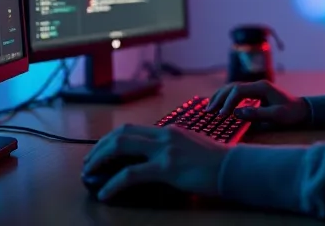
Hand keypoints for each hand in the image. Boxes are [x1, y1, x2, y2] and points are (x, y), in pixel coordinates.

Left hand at [82, 124, 228, 201]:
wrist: (235, 167)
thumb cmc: (218, 162)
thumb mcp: (192, 148)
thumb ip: (174, 150)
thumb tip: (158, 163)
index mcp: (169, 130)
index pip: (132, 129)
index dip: (111, 140)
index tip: (100, 152)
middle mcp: (164, 135)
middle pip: (121, 134)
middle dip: (99, 148)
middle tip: (89, 163)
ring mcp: (165, 150)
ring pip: (121, 147)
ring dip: (100, 160)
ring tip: (90, 174)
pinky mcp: (167, 167)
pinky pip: (131, 174)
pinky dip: (114, 184)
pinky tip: (106, 193)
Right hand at [206, 80, 308, 125]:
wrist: (303, 110)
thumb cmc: (292, 113)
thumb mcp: (277, 115)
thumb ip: (258, 114)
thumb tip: (237, 113)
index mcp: (262, 87)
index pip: (238, 90)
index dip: (228, 102)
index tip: (222, 114)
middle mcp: (257, 84)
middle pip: (232, 86)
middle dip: (219, 98)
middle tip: (208, 111)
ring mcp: (255, 88)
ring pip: (232, 88)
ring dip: (220, 97)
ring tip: (209, 108)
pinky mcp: (255, 94)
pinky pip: (236, 93)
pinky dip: (225, 98)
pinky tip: (219, 106)